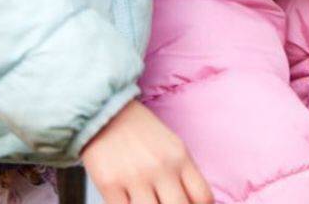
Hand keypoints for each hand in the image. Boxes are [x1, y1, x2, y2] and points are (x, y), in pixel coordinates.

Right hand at [81, 100, 213, 203]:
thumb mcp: (172, 146)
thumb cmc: (141, 132)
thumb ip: (183, 174)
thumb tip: (191, 202)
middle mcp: (161, 167)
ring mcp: (135, 177)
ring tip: (148, 200)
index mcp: (180, 157)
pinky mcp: (109, 184)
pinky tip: (129, 201)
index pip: (202, 196)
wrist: (106, 113)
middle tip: (165, 202)